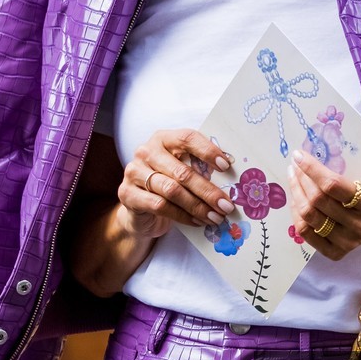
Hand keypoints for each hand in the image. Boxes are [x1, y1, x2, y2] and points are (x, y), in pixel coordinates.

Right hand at [66, 128, 235, 297]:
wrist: (140, 210)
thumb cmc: (168, 185)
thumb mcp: (182, 170)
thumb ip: (200, 168)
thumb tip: (233, 177)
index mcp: (163, 139)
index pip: (187, 138)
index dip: (208, 151)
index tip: (227, 166)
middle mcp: (146, 151)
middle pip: (182, 171)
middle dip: (208, 191)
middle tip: (227, 205)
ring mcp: (134, 172)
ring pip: (172, 190)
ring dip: (197, 206)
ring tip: (216, 217)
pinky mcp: (127, 194)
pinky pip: (160, 205)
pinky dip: (182, 216)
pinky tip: (198, 221)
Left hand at [289, 138, 360, 291]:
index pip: (334, 186)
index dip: (313, 169)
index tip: (299, 155)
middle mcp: (358, 226)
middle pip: (318, 201)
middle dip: (301, 179)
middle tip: (295, 165)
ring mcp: (346, 242)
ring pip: (308, 217)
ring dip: (296, 194)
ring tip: (293, 178)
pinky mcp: (335, 252)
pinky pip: (306, 233)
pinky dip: (297, 215)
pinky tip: (297, 199)